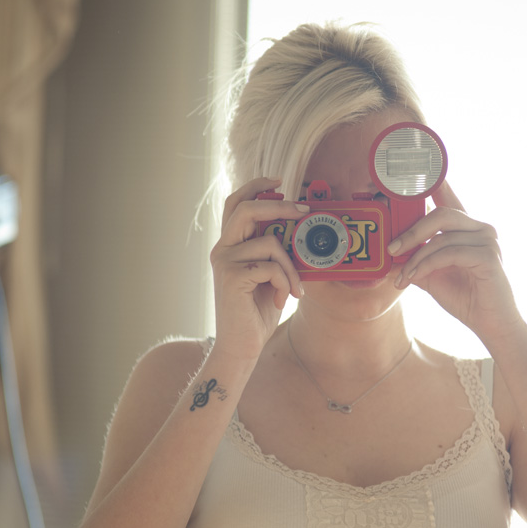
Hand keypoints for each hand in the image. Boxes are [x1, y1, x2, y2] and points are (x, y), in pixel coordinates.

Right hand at [209, 178, 308, 359]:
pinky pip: (271, 266)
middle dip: (279, 205)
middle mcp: (222, 249)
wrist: (241, 346)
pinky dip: (285, 282)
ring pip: (269, 242)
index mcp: (230, 245)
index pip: (236, 203)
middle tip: (303, 211)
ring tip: (293, 289)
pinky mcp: (231, 277)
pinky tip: (280, 299)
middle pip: (246, 208)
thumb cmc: (257, 312)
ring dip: (291, 266)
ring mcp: (224, 262)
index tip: (278, 182)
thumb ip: (274, 253)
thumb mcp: (269, 276)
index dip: (255, 187)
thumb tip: (299, 230)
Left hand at [390, 182, 521, 341]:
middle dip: (412, 231)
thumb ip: (414, 261)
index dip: (432, 182)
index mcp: (467, 228)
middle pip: (440, 214)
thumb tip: (388, 254)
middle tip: (391, 249)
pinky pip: (449, 253)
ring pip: (441, 237)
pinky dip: (427, 265)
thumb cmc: (465, 297)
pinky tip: (416, 277)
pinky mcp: (488, 257)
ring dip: (416, 257)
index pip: (447, 198)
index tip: (413, 171)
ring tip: (403, 275)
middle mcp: (480, 228)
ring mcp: (487, 240)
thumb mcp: (432, 276)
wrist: (490, 324)